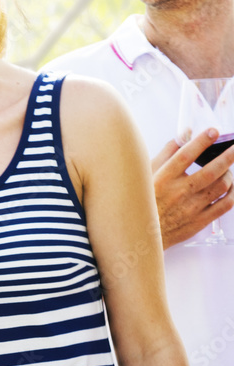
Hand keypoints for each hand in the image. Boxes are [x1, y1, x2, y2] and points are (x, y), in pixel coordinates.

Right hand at [151, 128, 233, 248]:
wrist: (141, 234)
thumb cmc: (144, 201)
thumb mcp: (147, 174)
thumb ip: (167, 152)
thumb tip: (183, 134)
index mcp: (163, 179)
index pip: (185, 156)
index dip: (201, 142)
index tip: (212, 132)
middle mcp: (179, 192)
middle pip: (211, 171)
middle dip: (227, 156)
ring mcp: (192, 208)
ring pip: (222, 186)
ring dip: (229, 174)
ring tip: (227, 169)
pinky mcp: (200, 221)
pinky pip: (225, 205)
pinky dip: (232, 193)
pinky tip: (230, 187)